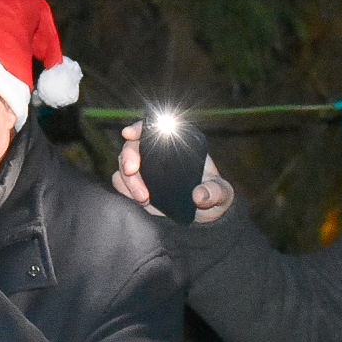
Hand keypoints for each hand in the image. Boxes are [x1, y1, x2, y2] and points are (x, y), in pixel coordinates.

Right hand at [111, 121, 233, 222]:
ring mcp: (145, 169)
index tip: (129, 134)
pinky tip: (141, 200)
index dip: (140, 128)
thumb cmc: (212, 195)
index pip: (155, 128)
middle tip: (132, 171)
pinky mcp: (136, 185)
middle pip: (133, 146)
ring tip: (145, 198)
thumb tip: (199, 195)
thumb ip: (214, 192)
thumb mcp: (220, 193)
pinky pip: (120, 182)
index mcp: (178, 143)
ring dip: (128, 180)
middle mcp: (157, 152)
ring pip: (123, 165)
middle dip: (128, 156)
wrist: (203, 214)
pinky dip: (125, 190)